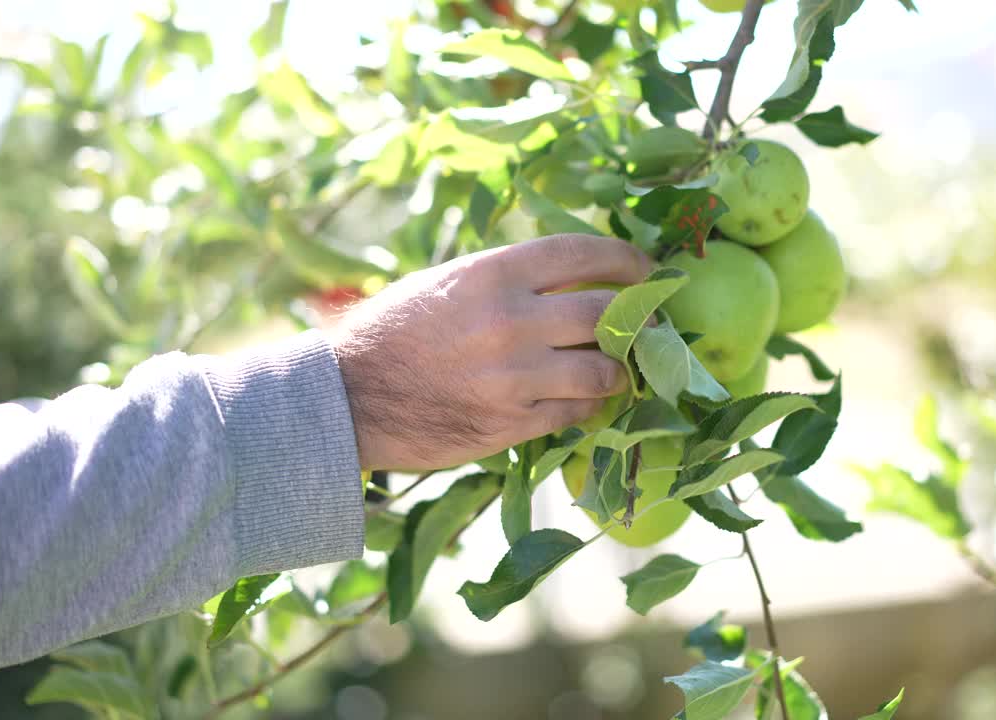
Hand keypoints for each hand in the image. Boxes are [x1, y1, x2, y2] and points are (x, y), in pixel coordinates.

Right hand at [330, 234, 653, 470]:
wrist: (346, 398)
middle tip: (649, 323)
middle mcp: (512, 320)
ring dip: (619, 368)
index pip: (583, 254)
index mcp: (493, 274)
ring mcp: (515, 376)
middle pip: (608, 312)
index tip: (646, 269)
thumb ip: (507, 281)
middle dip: (638, 317)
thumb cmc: (390, 331)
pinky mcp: (511, 423)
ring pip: (603, 369)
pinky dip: (589, 404)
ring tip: (619, 367)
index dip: (626, 260)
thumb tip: (569, 280)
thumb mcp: (446, 283)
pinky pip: (576, 411)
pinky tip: (585, 398)